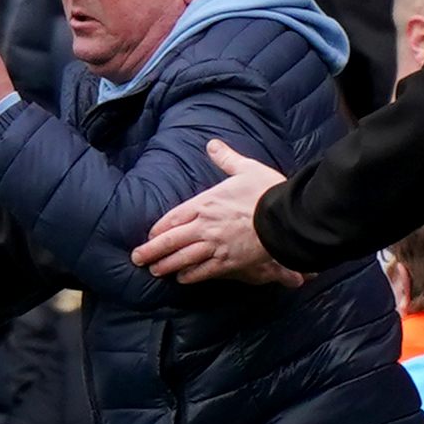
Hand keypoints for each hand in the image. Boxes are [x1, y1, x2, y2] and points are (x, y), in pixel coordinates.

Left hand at [132, 140, 300, 284]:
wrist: (287, 217)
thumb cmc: (267, 191)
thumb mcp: (245, 168)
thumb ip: (226, 158)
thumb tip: (212, 144)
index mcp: (205, 203)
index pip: (173, 218)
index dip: (158, 229)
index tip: (149, 235)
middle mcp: (205, 226)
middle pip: (170, 241)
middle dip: (151, 251)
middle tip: (137, 258)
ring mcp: (215, 246)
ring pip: (182, 259)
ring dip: (166, 266)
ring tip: (155, 271)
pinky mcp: (228, 262)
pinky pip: (203, 272)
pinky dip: (190, 276)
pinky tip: (182, 279)